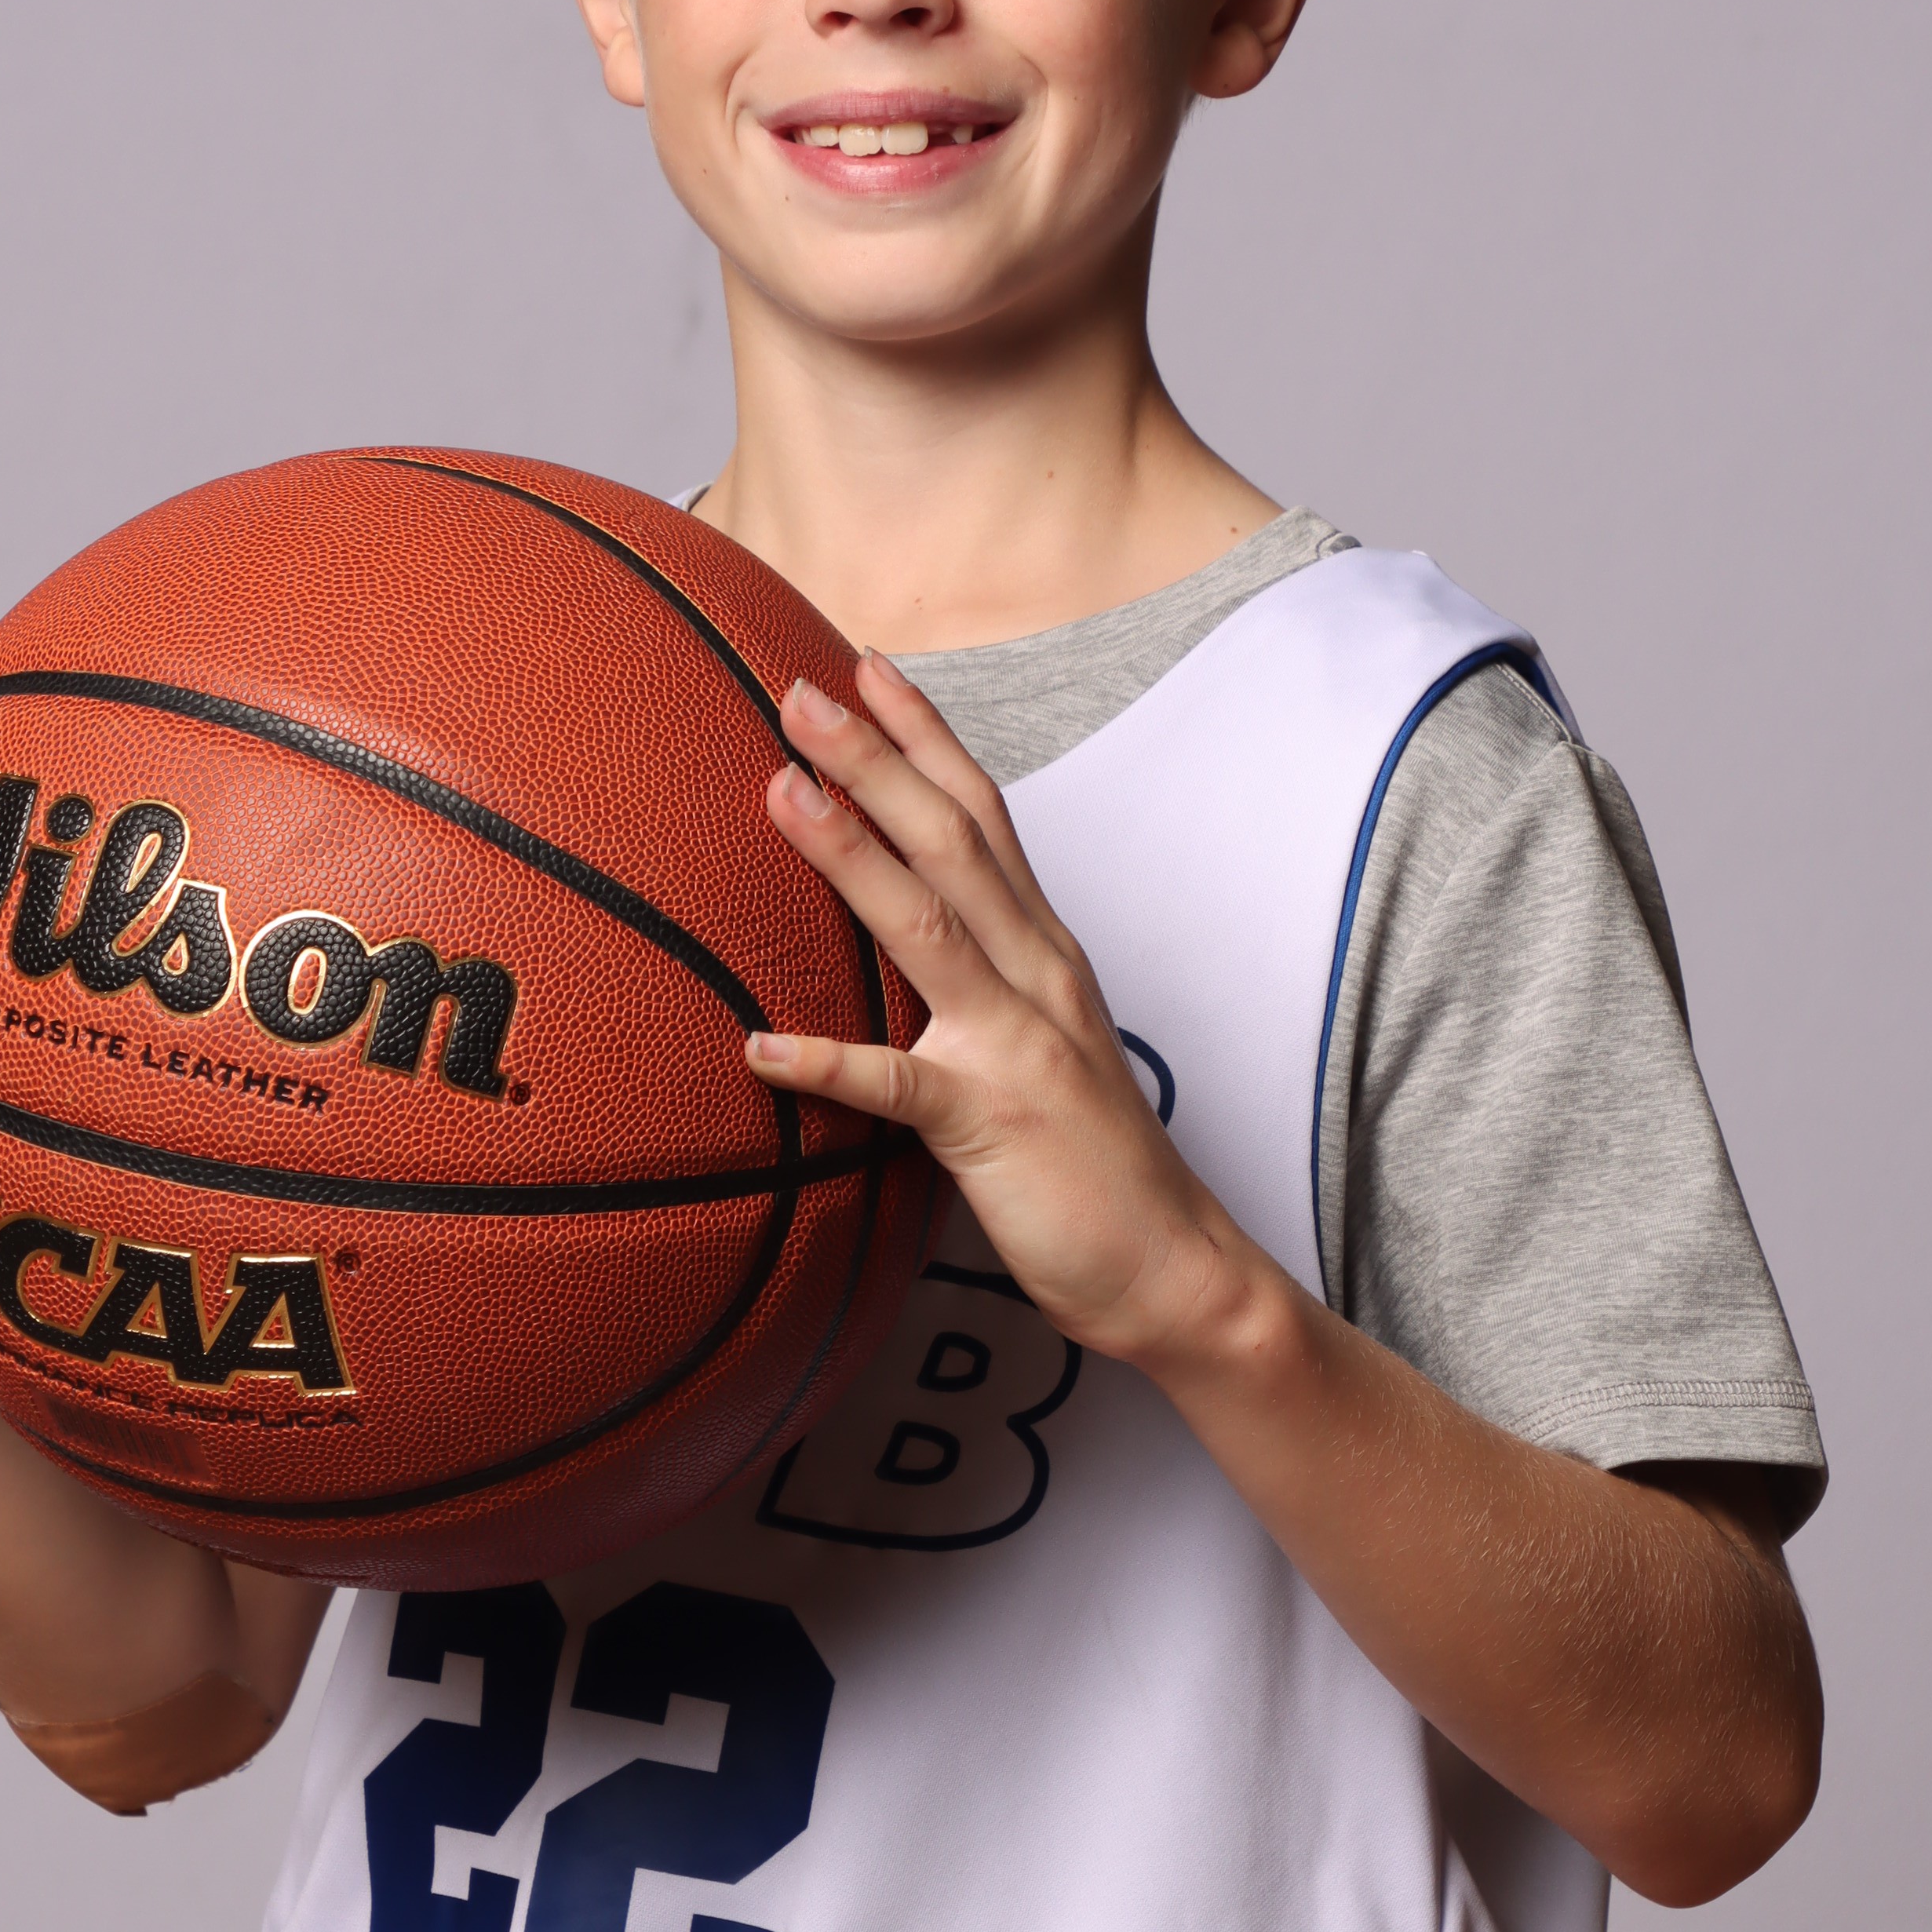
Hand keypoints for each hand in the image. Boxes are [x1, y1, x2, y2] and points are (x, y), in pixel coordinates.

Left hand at [746, 658, 1266, 1371]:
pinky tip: (760, 1045)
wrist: (1170, 1265)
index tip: (866, 666)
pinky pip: (898, 1086)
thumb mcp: (1038, 1040)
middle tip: (799, 693)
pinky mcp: (991, 1123)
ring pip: (927, 927)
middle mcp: (1035, 975)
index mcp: (1043, 949)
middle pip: (951, 841)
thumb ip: (978, 981)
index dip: (926, 736)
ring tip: (781, 790)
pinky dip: (829, 1063)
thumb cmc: (1090, 1158)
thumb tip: (898, 934)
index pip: (983, 814)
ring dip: (851, 853)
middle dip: (875, 759)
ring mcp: (1016, 1044)